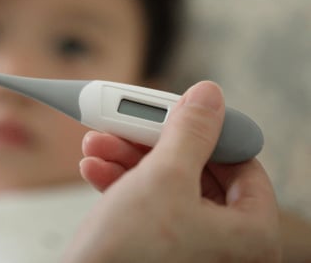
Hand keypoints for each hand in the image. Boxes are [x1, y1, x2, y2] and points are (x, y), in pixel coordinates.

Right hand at [64, 81, 280, 262]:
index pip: (242, 163)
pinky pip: (149, 205)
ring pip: (166, 185)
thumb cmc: (130, 253)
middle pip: (196, 170)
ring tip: (98, 143)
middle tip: (129, 125)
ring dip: (128, 158)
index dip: (208, 132)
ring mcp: (191, 247)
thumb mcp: (164, 177)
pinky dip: (123, 183)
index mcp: (249, 232)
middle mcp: (226, 244)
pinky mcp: (159, 248)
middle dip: (151, 144)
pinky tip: (96, 167)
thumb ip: (191, 131)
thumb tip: (209, 97)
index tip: (180, 114)